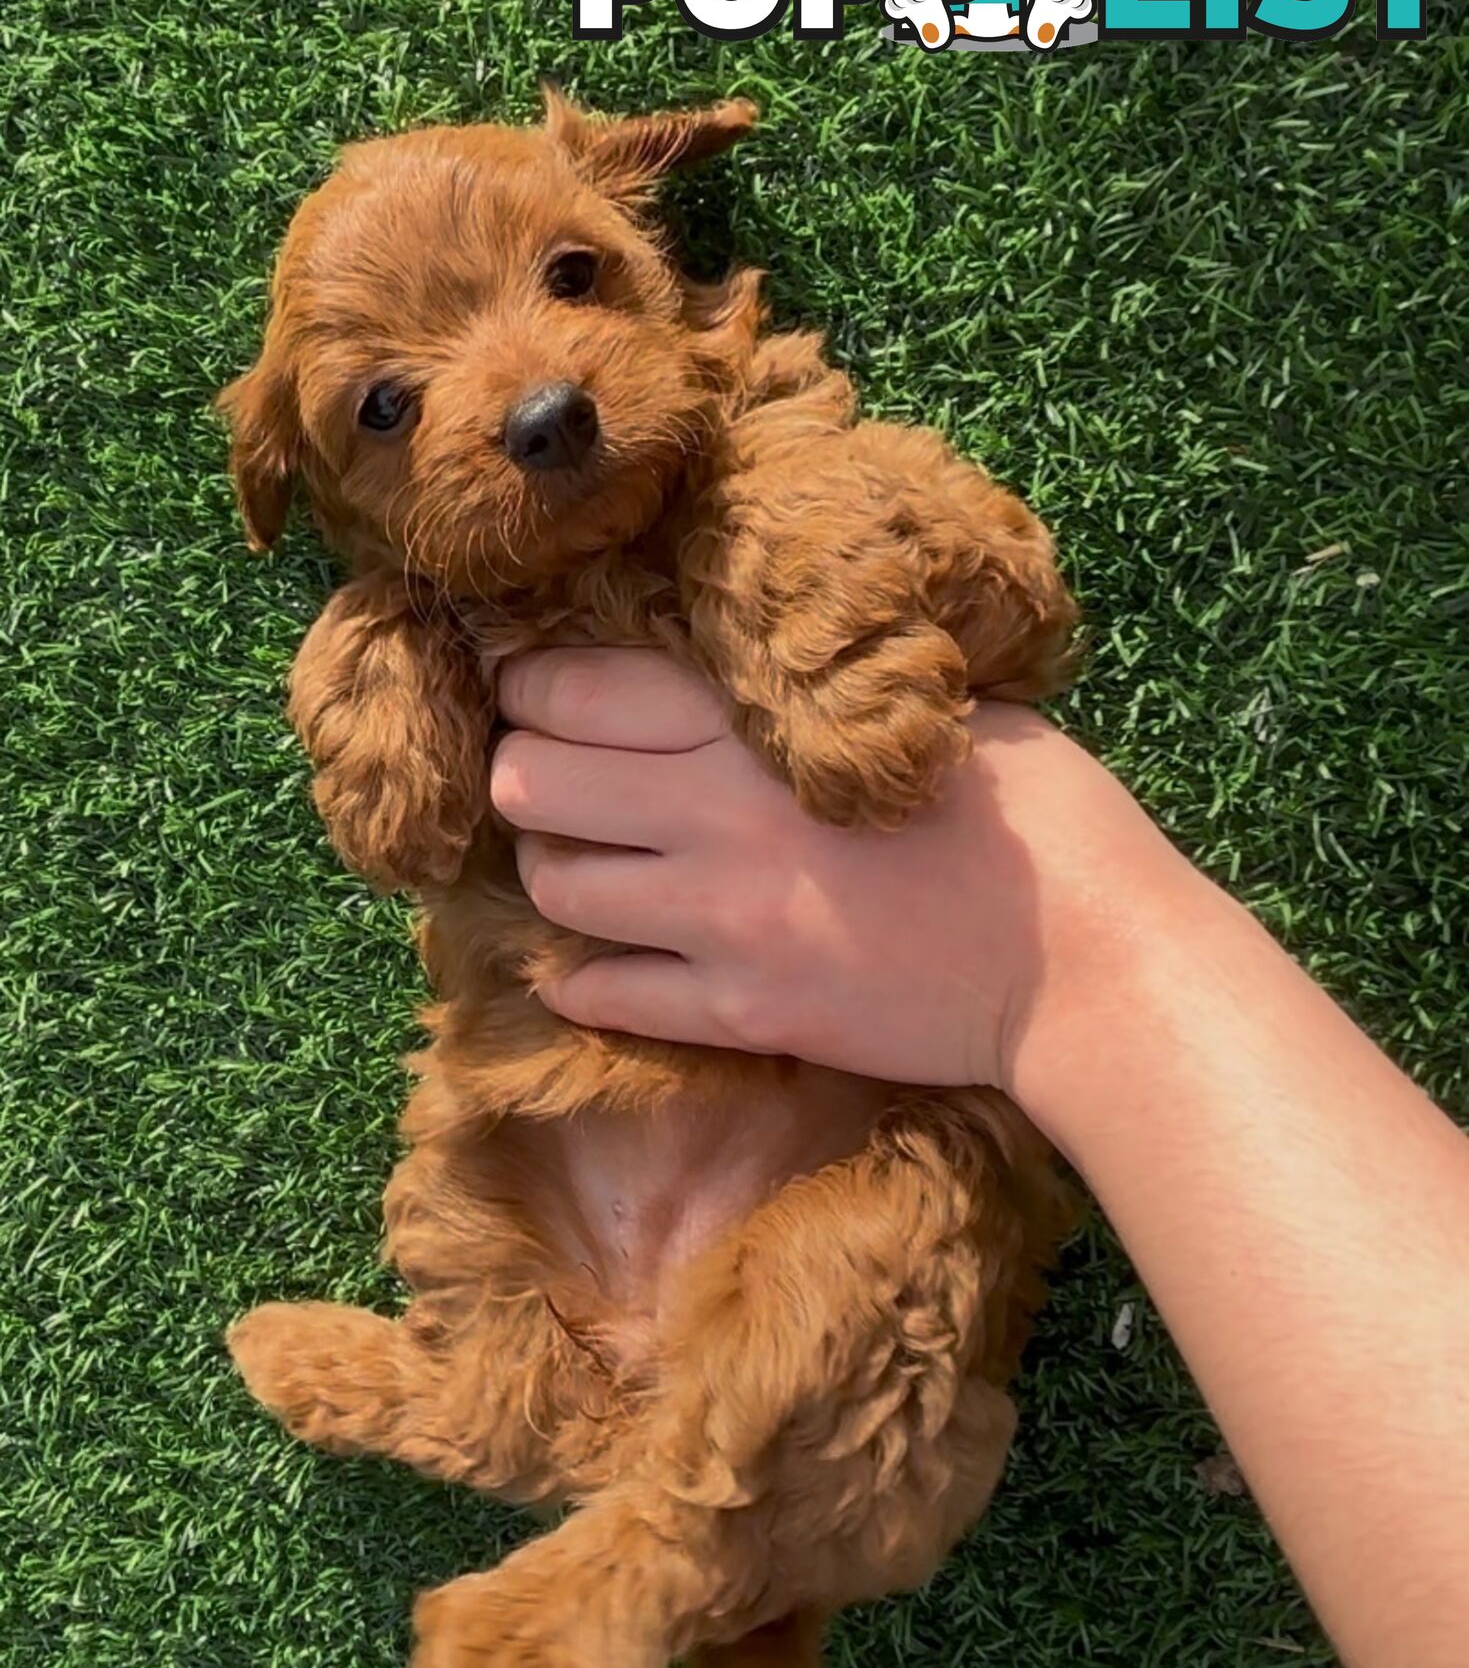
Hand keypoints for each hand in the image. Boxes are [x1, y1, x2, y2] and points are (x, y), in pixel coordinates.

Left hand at [490, 648, 1194, 1102]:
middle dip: (522, 772)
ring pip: (556, 888)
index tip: (529, 690)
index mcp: (758, 725)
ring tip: (588, 863)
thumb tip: (757, 654)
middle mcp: (715, 818)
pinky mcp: (744, 1014)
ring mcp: (723, 924)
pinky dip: (585, 978)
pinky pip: (606, 996)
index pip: (580, 690)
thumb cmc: (1038, 812)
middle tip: (543, 775)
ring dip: (555, 869)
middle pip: (534, 783)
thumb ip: (825, 682)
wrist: (1090, 964)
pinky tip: (605, 963)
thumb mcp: (936, 701)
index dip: (531, 686)